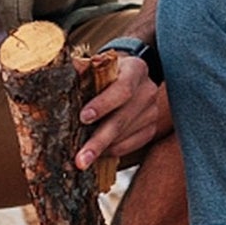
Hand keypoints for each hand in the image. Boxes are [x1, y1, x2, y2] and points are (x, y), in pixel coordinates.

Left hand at [75, 52, 168, 170]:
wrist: (128, 77)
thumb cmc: (108, 72)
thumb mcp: (98, 65)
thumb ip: (86, 68)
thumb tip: (73, 65)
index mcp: (135, 69)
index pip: (122, 89)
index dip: (103, 104)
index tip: (83, 117)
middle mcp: (147, 91)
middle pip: (122, 119)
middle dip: (98, 141)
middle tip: (81, 159)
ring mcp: (151, 112)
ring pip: (124, 136)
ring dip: (102, 149)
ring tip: (82, 159)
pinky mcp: (150, 128)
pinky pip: (129, 145)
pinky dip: (111, 151)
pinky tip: (98, 153)